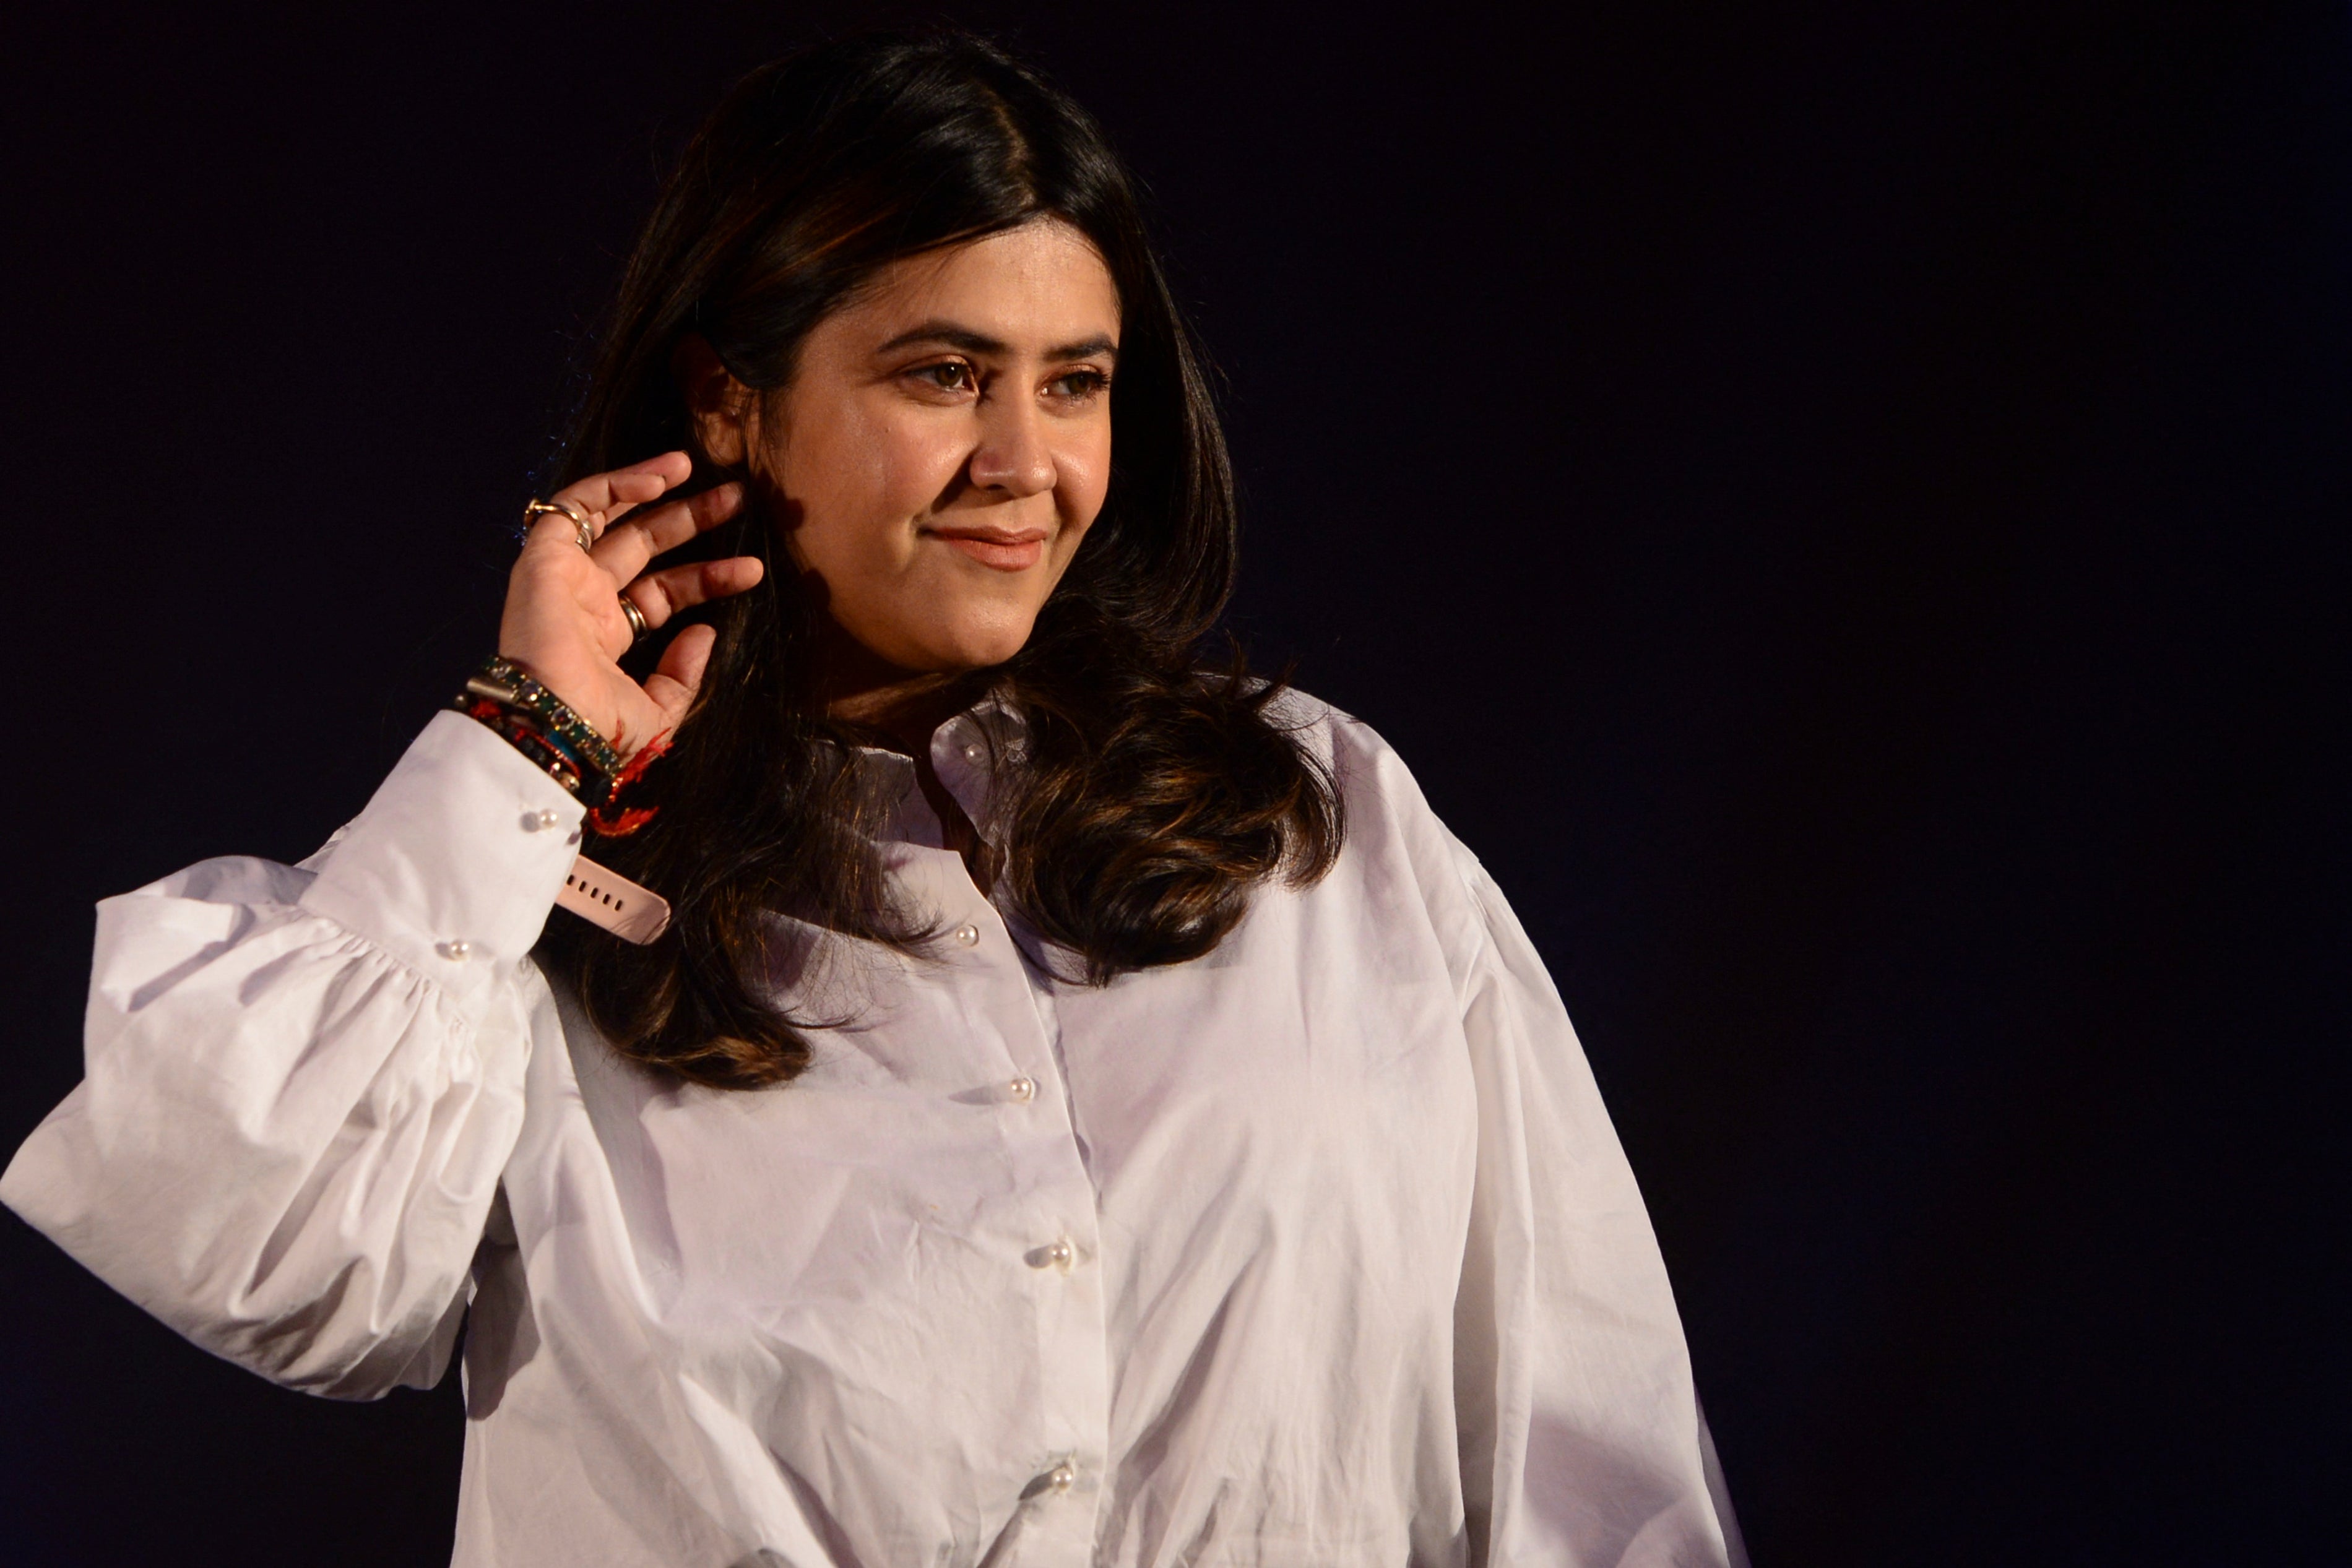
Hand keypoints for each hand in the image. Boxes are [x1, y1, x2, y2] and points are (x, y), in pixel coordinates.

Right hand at [497, 451, 762, 759]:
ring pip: (611, 514)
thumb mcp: (657, 710)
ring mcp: (564, 573)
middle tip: (736, 499)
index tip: (752, 571)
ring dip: (651, 487)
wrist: (553, 724)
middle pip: (644, 544)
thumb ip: (682, 675)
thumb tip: (706, 633)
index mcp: (608, 633)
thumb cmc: (599, 726)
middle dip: (690, 519)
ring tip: (697, 468)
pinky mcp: (544, 555)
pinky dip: (617, 485)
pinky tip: (661, 480)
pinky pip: (578, 505)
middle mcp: (585, 598)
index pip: (664, 591)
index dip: (708, 576)